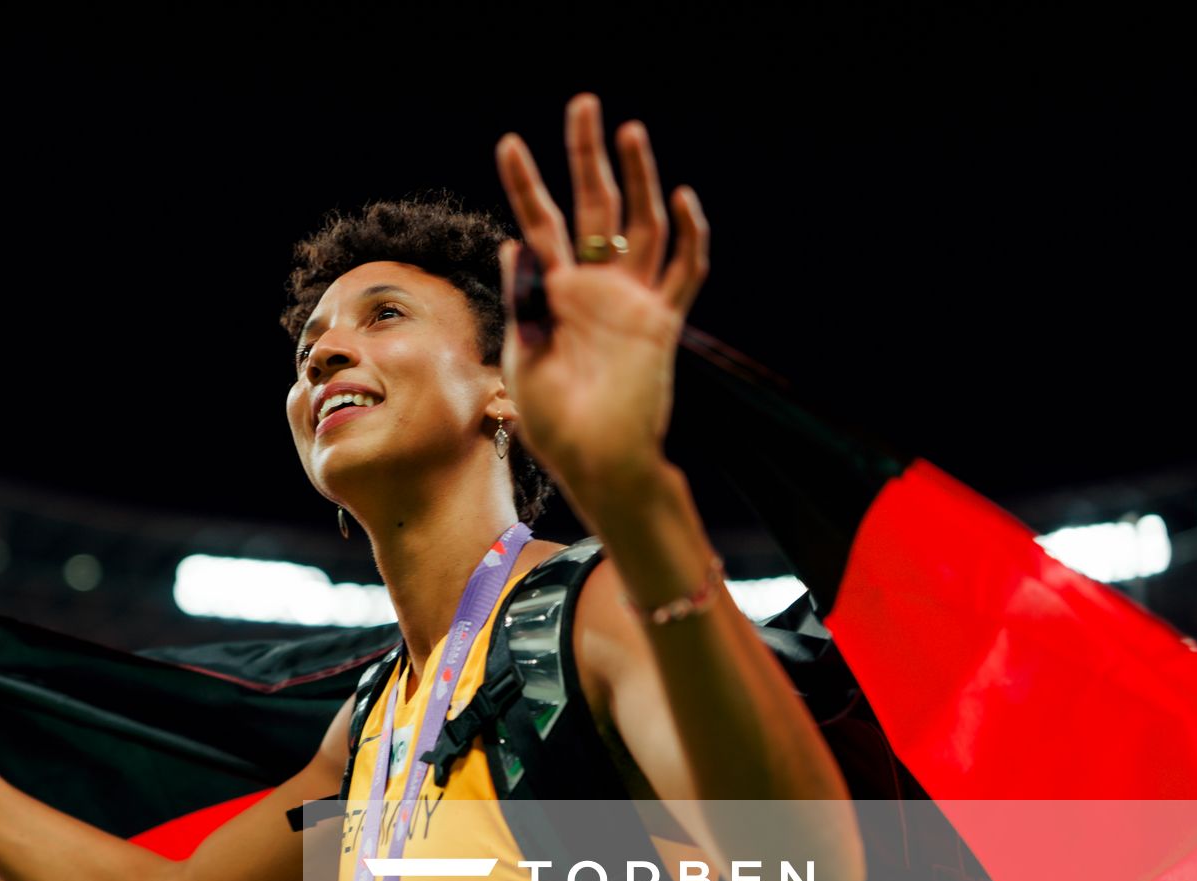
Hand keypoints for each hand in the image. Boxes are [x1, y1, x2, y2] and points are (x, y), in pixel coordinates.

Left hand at [493, 95, 709, 491]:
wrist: (596, 460)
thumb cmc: (553, 420)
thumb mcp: (523, 353)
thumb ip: (523, 298)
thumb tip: (514, 243)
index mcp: (553, 293)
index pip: (538, 223)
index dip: (524, 183)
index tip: (508, 142)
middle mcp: (595, 287)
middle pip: (594, 207)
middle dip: (587, 156)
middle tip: (583, 103)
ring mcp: (632, 300)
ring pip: (642, 225)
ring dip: (638, 179)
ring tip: (629, 132)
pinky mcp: (663, 322)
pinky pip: (684, 271)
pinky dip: (688, 235)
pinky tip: (681, 198)